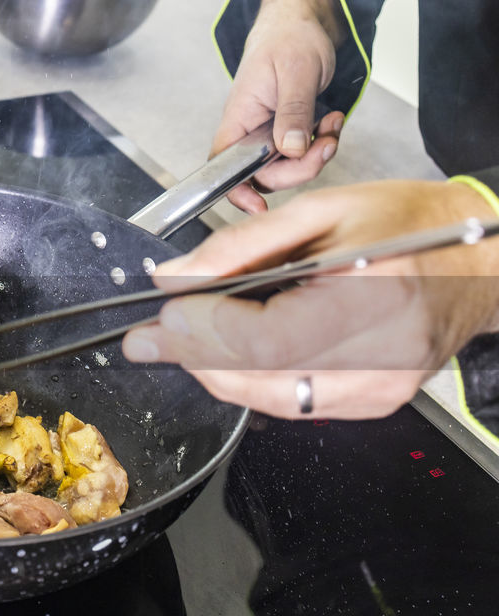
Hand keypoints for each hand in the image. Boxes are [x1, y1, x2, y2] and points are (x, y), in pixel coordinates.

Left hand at [122, 180, 498, 419]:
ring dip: (218, 372)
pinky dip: (254, 382)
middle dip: (194, 356)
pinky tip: (234, 355)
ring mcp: (384, 384)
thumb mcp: (319, 211)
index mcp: (374, 289)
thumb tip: (175, 278)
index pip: (267, 338)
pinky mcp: (377, 402)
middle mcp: (384, 348)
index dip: (204, 334)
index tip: (160, 319)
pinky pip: (296, 404)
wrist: (477, 260)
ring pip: (271, 399)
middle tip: (150, 338)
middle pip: (262, 376)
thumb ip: (240, 247)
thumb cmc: (408, 224)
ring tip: (186, 342)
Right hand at [216, 0, 347, 213]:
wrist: (304, 22)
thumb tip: (291, 150)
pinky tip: (331, 121)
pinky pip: (304, 154)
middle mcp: (251, 132)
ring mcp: (270, 134)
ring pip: (288, 166)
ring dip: (317, 153)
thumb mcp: (296, 72)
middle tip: (325, 143)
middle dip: (301, 167)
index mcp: (239, 118)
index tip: (257, 206)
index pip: (225, 165)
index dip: (237, 190)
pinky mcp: (290, 132)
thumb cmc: (290, 37)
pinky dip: (323, 142)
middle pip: (265, 175)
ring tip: (331, 123)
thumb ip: (293, 113)